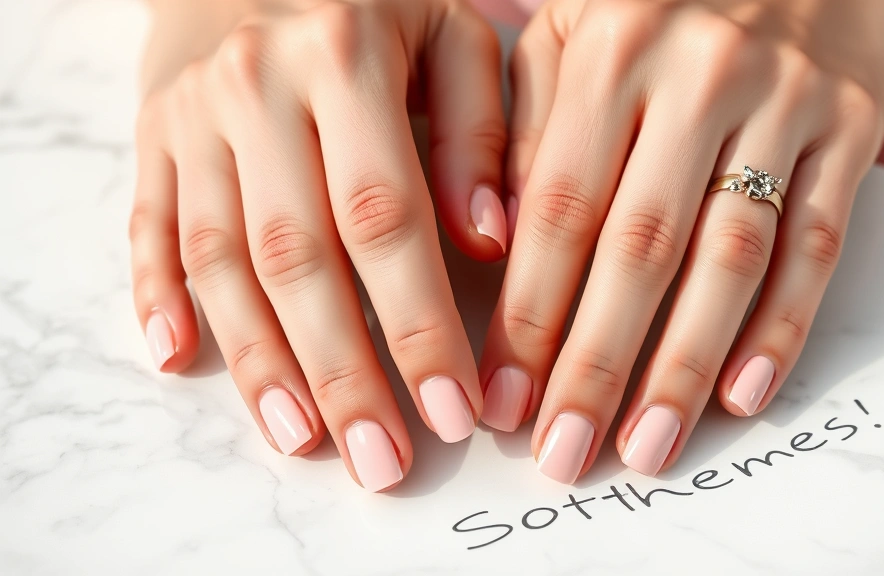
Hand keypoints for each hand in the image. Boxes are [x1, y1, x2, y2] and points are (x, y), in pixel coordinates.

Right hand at [130, 0, 507, 490]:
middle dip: (343, 372)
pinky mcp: (152, 140)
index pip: (384, 218)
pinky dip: (158, 298)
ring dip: (261, 361)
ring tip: (304, 440)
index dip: (417, 324)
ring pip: (220, 260)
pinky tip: (178, 362)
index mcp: (344, 59)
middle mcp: (255, 90)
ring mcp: (190, 118)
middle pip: (298, 257)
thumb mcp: (452, 33)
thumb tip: (488, 240)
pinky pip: (149, 228)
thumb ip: (478, 132)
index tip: (454, 410)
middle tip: (381, 461)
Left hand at [480, 0, 883, 481]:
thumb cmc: (664, 1)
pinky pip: (817, 241)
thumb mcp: (575, 28)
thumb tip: (494, 242)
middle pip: (641, 247)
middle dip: (596, 363)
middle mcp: (700, 74)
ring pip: (730, 257)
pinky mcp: (855, 127)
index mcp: (613, 48)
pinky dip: (781, 325)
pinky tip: (742, 393)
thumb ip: (529, 123)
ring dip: (684, 365)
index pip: (561, 206)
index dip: (529, 313)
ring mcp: (787, 102)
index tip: (504, 397)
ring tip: (646, 446)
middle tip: (564, 452)